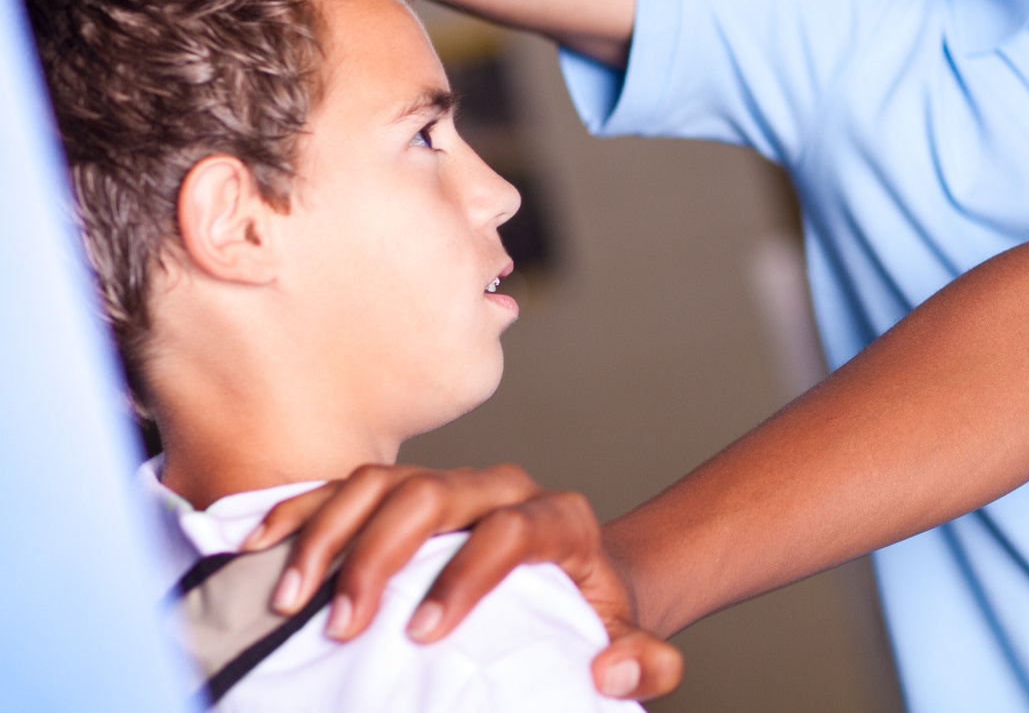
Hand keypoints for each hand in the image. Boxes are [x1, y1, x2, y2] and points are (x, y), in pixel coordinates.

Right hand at [244, 463, 681, 700]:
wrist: (581, 575)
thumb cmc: (594, 615)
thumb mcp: (630, 642)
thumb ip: (641, 663)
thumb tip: (609, 671)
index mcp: (559, 519)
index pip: (512, 529)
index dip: (466, 575)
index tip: (421, 633)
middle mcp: (503, 487)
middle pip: (436, 494)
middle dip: (381, 556)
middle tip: (341, 626)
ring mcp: (451, 484)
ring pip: (383, 481)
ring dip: (330, 533)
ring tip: (291, 600)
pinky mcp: (406, 491)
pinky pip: (348, 486)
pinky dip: (303, 510)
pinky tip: (262, 549)